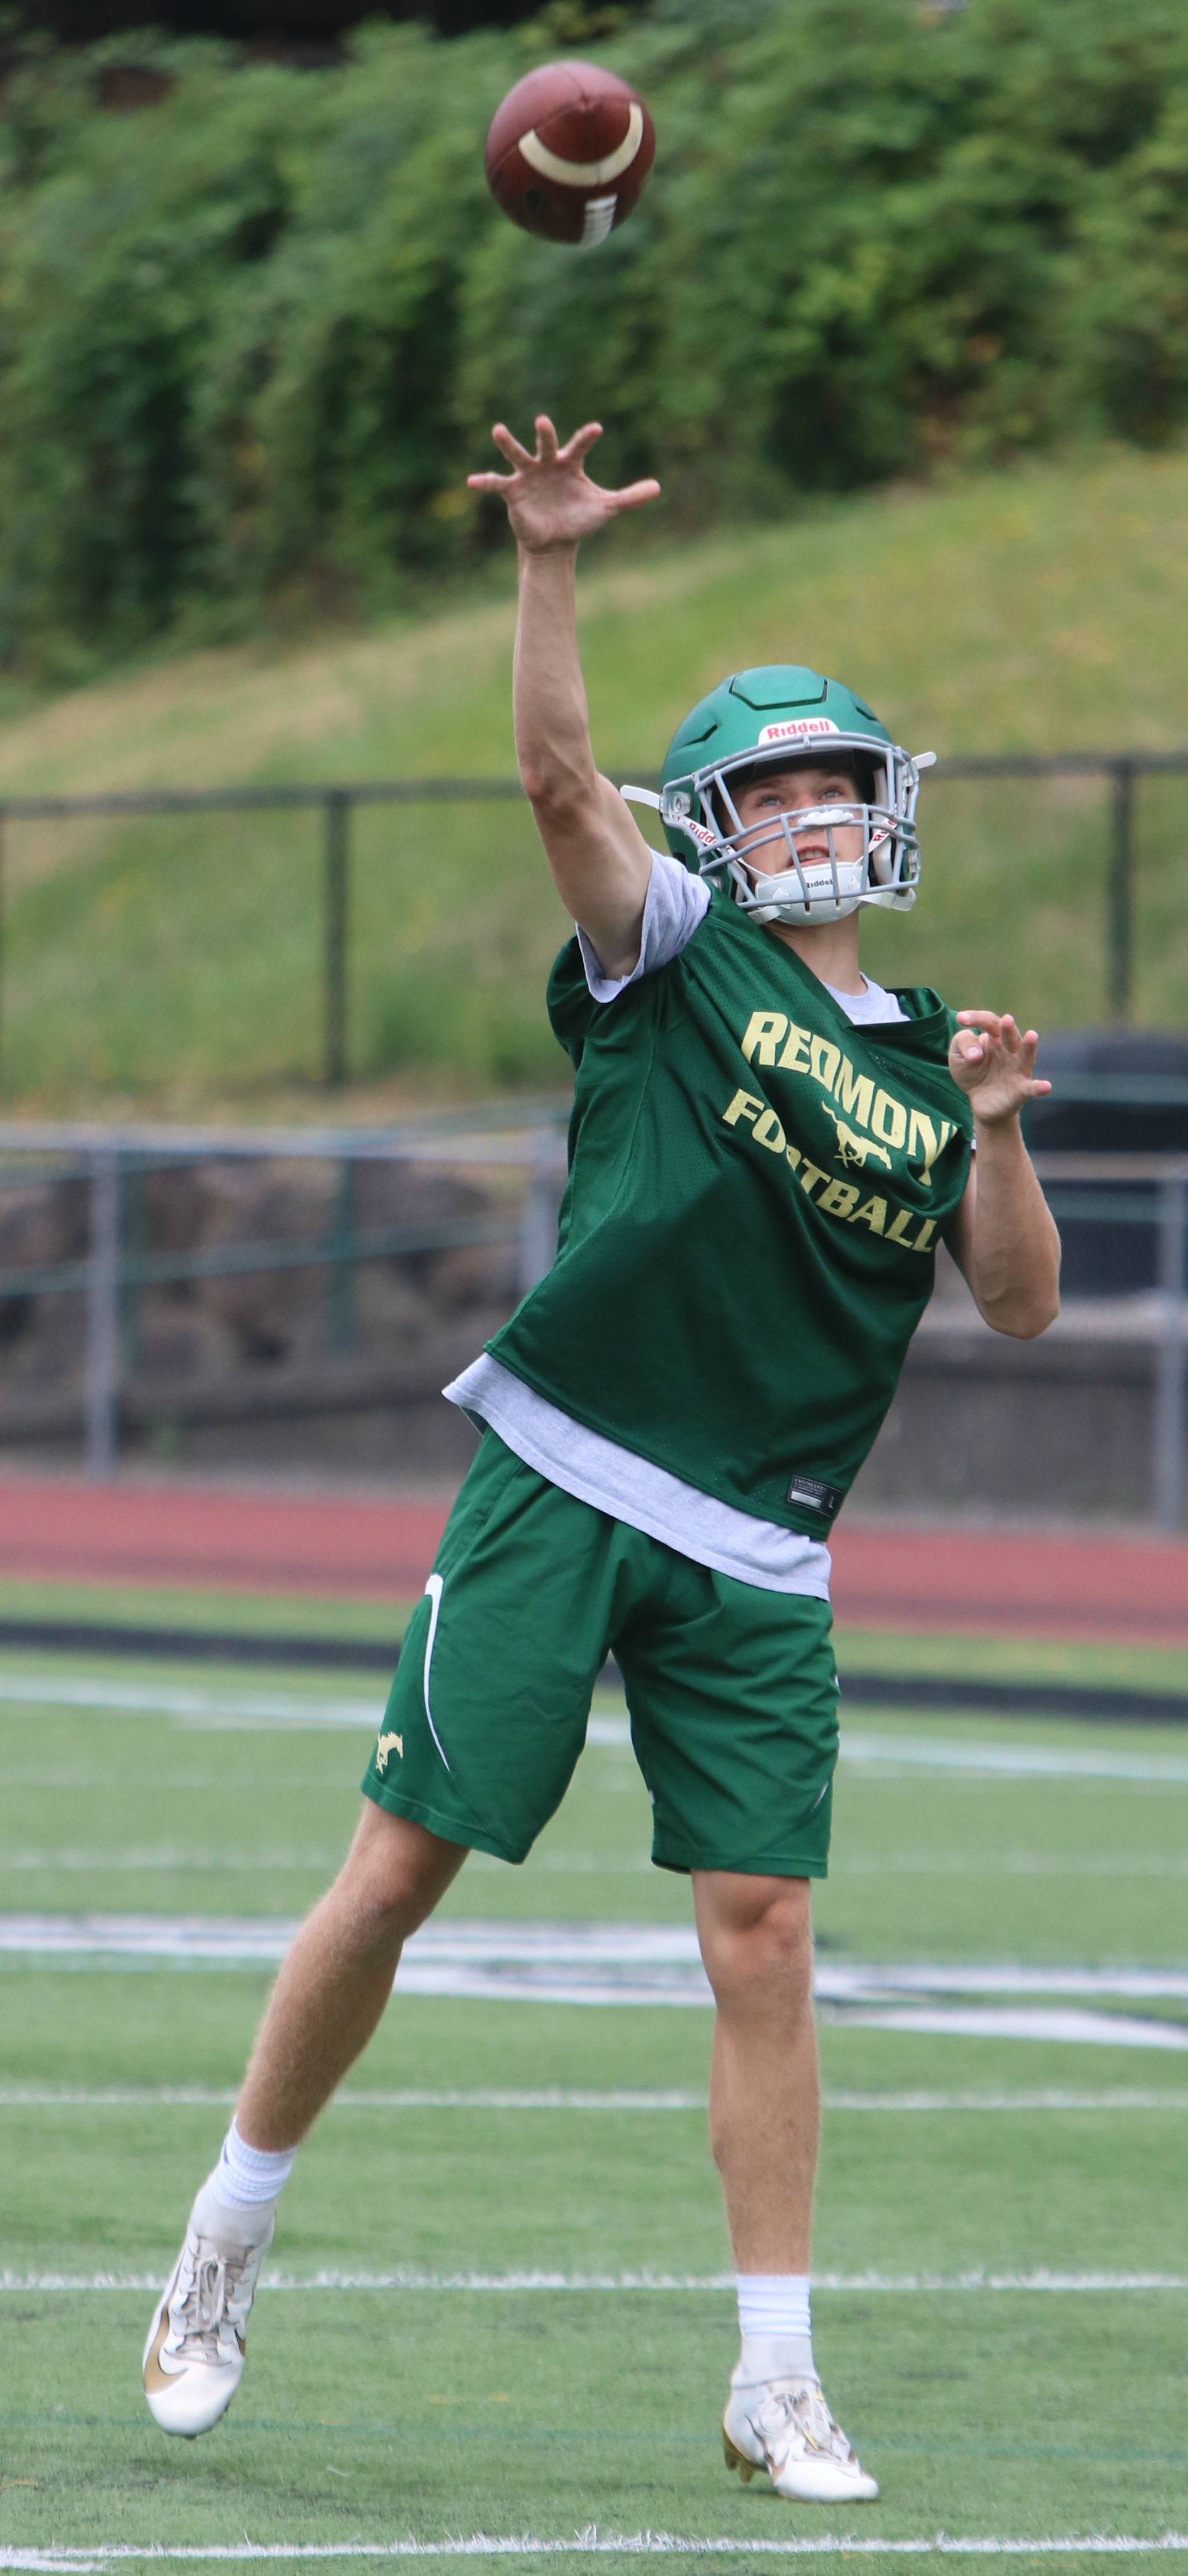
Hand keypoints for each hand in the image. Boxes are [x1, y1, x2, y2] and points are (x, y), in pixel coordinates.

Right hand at [467, 414, 659, 553]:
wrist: (555, 541)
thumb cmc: (579, 518)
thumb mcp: (605, 509)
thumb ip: (629, 497)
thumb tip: (658, 488)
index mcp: (570, 464)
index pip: (579, 446)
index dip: (586, 438)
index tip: (596, 430)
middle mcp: (548, 464)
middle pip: (546, 444)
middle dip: (545, 434)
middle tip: (542, 422)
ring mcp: (528, 475)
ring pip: (517, 455)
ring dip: (508, 443)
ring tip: (498, 430)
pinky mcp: (512, 491)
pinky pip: (497, 484)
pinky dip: (484, 482)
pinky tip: (471, 482)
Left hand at [949, 1011, 1051, 1126]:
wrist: (979, 1104)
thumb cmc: (972, 1073)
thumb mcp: (957, 1056)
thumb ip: (962, 1044)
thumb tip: (976, 1054)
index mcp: (995, 1038)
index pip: (990, 1022)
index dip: (976, 1018)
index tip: (960, 1019)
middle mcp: (1010, 1051)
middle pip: (1011, 1036)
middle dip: (1008, 1028)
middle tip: (1006, 1019)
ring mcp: (1017, 1070)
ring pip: (1026, 1056)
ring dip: (1029, 1046)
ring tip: (1032, 1035)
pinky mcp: (1021, 1090)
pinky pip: (1032, 1089)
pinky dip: (1039, 1087)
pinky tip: (1046, 1086)